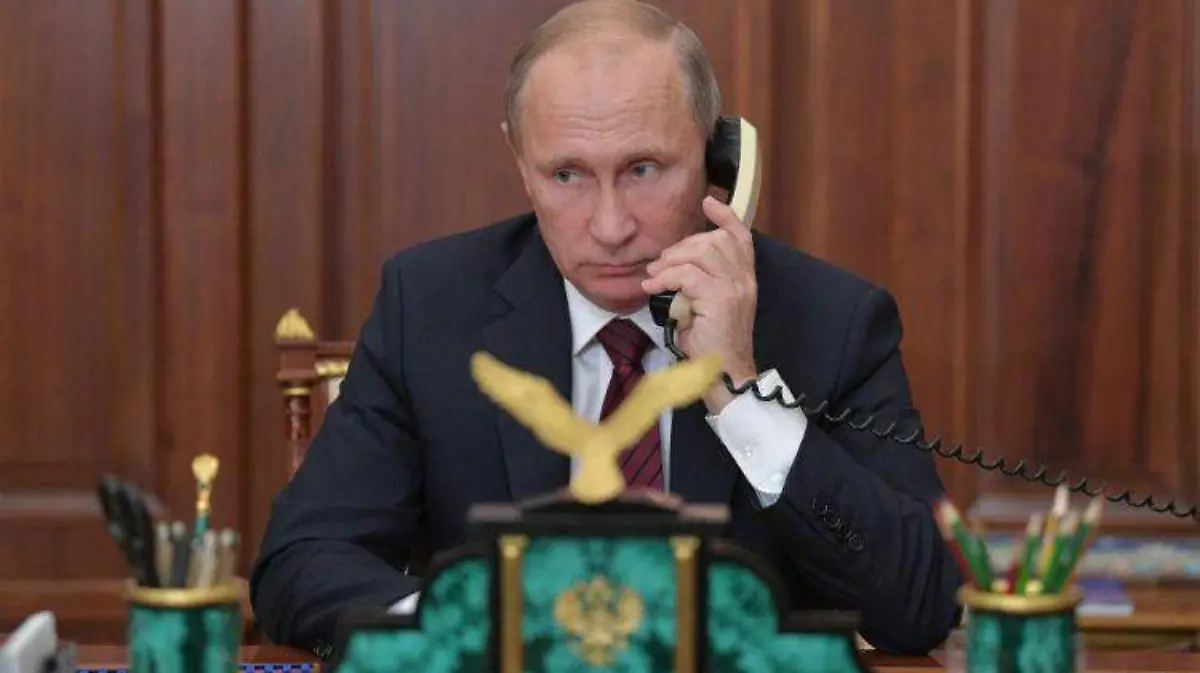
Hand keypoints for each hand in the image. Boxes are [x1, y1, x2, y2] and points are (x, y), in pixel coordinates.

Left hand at [642, 196, 757, 411]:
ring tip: (655, 275)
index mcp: (745, 278)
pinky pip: (688, 275)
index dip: (725, 217)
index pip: (742, 236)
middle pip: (715, 239)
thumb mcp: (709, 305)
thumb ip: (701, 282)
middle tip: (661, 263)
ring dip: (671, 260)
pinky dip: (666, 277)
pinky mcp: (719, 300)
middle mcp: (744, 279)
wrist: (725, 373)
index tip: (708, 201)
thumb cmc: (713, 342)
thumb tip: (673, 265)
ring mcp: (734, 288)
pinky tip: (653, 287)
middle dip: (682, 245)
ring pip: (701, 252)